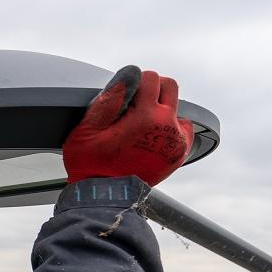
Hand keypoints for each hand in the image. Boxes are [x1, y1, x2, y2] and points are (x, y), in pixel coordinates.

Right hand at [63, 66, 194, 186]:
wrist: (105, 196)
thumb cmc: (92, 164)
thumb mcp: (87, 129)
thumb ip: (109, 99)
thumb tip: (127, 75)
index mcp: (144, 116)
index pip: (151, 78)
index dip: (134, 82)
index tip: (124, 96)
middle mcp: (165, 125)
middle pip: (170, 87)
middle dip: (153, 89)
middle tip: (135, 103)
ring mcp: (175, 140)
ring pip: (176, 108)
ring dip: (161, 109)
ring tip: (141, 125)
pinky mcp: (179, 153)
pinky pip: (184, 129)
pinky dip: (171, 127)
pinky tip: (153, 135)